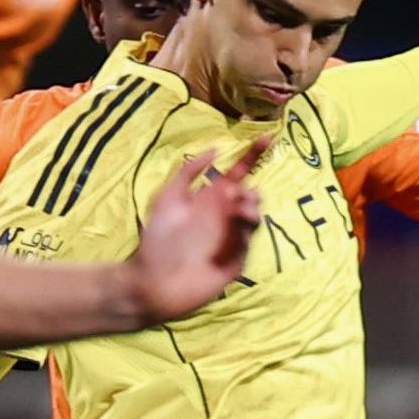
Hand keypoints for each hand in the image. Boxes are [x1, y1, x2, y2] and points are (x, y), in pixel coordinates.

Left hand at [124, 139, 266, 322]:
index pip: (238, 173)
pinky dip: (241, 233)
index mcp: (210, 199)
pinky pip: (246, 243)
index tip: (267, 137)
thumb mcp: (167, 198)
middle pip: (252, 196)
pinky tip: (227, 234)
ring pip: (255, 218)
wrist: (151, 281)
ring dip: (249, 210)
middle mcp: (224, 217)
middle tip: (233, 196)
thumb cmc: (156, 240)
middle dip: (250, 192)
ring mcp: (231, 239)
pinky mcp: (235, 261)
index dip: (253, 155)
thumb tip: (215, 149)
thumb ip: (188, 172)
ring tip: (235, 211)